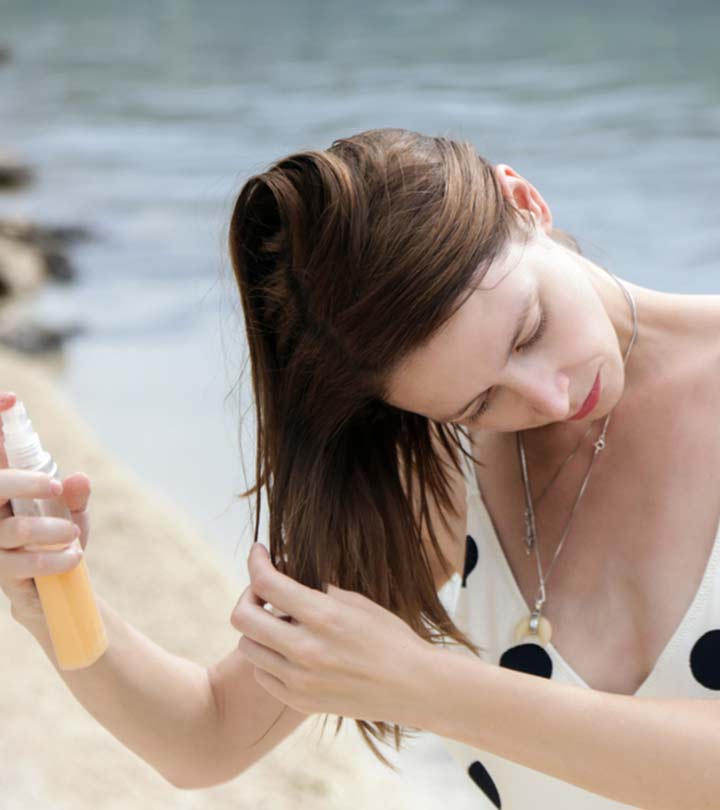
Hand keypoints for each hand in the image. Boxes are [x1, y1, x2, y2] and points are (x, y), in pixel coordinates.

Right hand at [0, 391, 92, 626]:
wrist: (53, 590)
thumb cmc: (57, 540)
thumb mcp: (72, 514)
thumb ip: (75, 496)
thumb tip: (78, 478)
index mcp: (6, 490)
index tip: (10, 399)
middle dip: (24, 482)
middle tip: (54, 486)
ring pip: (14, 529)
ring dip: (52, 530)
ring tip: (74, 535)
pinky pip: (22, 563)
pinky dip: (54, 559)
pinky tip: (72, 557)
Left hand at [230, 541, 431, 725]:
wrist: (413, 687)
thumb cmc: (390, 637)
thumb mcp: (356, 602)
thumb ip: (317, 589)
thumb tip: (286, 572)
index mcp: (323, 615)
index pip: (266, 583)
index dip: (256, 561)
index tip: (258, 551)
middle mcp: (306, 649)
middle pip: (243, 617)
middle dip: (248, 595)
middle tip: (262, 590)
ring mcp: (300, 679)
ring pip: (247, 646)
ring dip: (257, 628)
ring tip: (279, 622)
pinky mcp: (299, 701)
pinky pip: (261, 674)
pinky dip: (267, 657)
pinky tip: (287, 649)